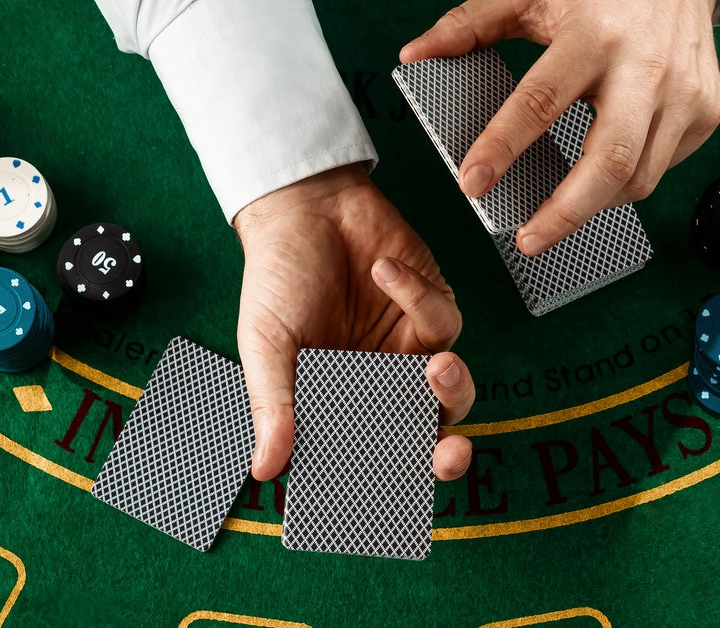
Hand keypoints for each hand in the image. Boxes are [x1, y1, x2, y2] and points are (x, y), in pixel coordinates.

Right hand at [234, 164, 474, 481]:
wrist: (304, 208)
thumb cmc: (277, 278)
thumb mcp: (267, 346)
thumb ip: (274, 405)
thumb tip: (265, 470)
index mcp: (341, 403)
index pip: (374, 455)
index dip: (392, 480)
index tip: (398, 491)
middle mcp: (381, 385)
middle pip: (427, 436)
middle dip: (446, 455)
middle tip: (449, 455)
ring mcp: (410, 349)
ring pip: (454, 390)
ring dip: (453, 387)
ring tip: (437, 366)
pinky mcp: (432, 308)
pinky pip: (443, 322)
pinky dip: (417, 299)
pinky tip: (382, 272)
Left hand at [401, 0, 719, 255]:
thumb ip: (471, 26)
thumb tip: (415, 55)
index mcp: (594, 36)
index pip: (540, 103)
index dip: (502, 148)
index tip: (473, 184)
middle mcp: (645, 68)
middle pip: (609, 163)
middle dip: (566, 213)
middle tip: (528, 240)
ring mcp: (685, 93)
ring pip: (640, 177)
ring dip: (595, 205)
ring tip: (560, 211)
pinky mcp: (708, 111)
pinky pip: (663, 165)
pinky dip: (630, 180)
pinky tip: (606, 171)